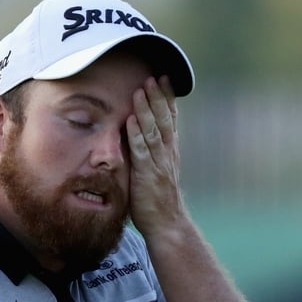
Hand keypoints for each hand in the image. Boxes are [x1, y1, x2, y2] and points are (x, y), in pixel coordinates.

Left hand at [126, 75, 187, 236]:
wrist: (167, 225)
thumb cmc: (157, 200)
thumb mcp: (155, 171)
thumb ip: (149, 153)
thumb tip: (137, 135)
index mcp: (169, 152)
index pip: (170, 120)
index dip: (168, 99)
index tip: (166, 79)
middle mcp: (167, 154)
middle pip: (164, 120)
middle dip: (159, 97)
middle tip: (155, 76)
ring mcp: (158, 164)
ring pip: (154, 131)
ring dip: (147, 110)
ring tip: (142, 90)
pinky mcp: (147, 176)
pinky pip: (142, 152)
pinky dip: (136, 135)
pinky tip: (130, 120)